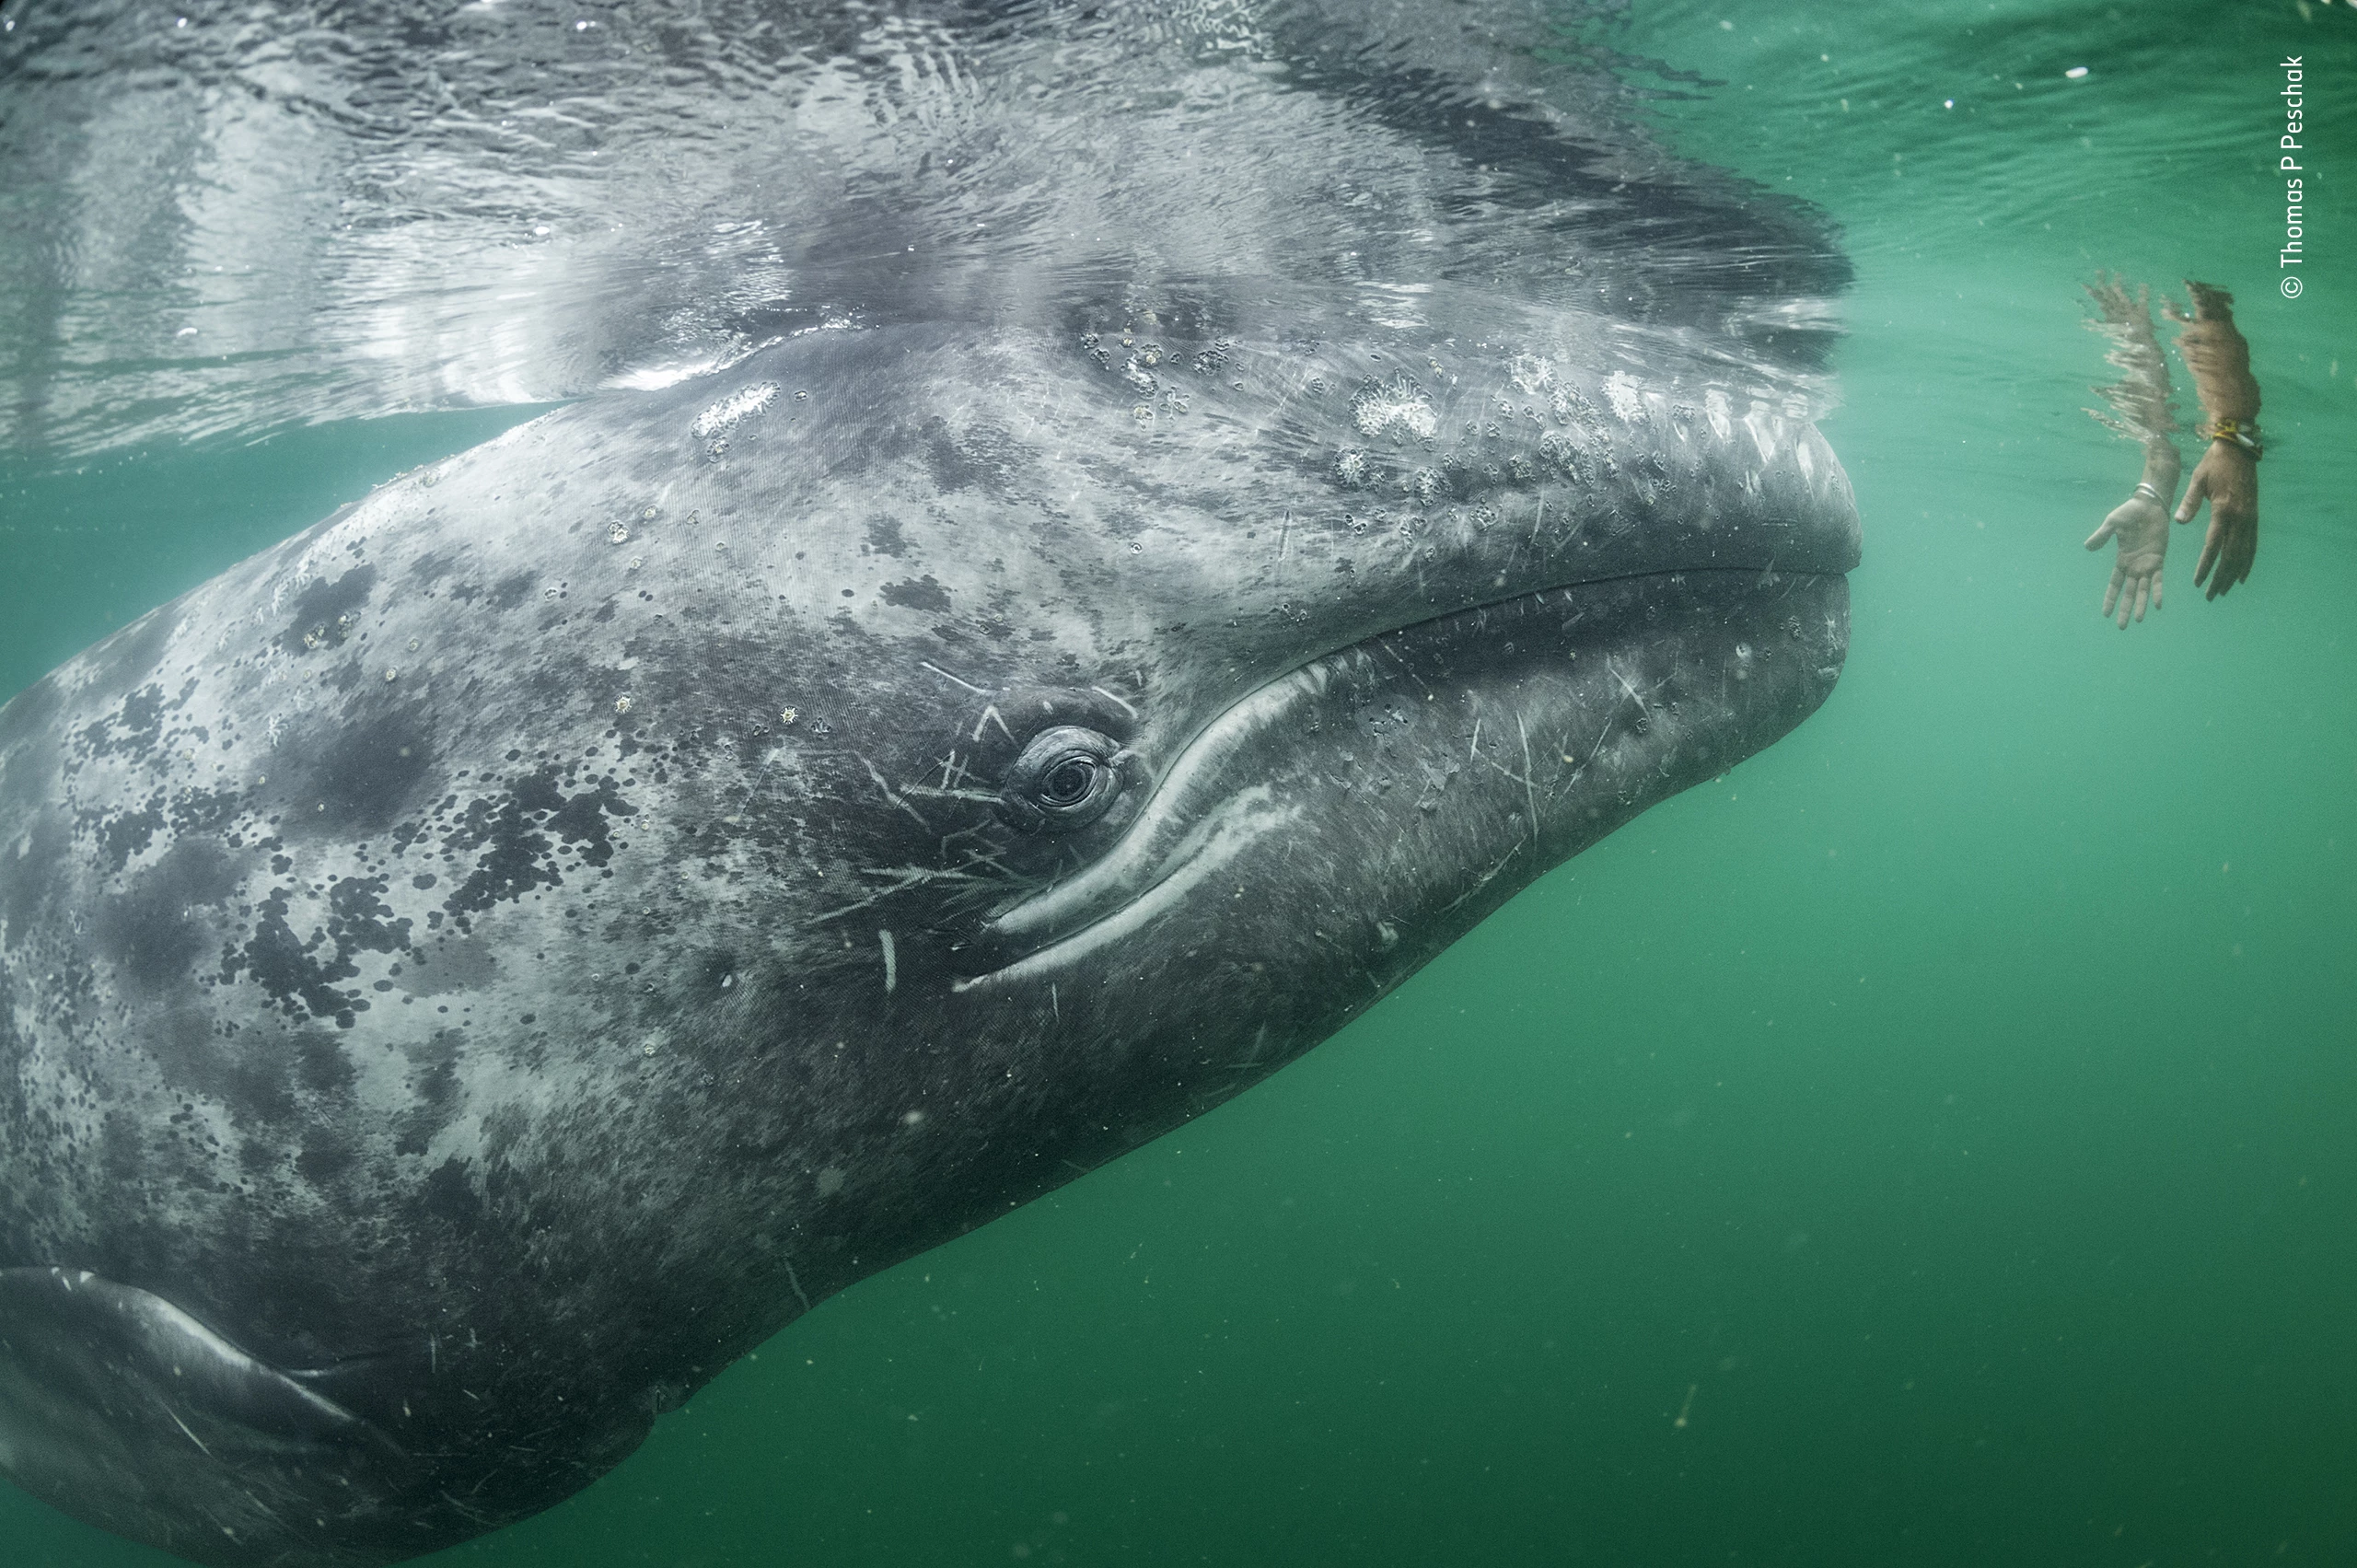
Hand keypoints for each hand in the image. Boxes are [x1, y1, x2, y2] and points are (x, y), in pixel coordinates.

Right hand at [2083, 488, 2169, 625]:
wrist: (2150, 504)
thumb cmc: (2130, 512)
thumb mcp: (2111, 523)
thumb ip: (2101, 536)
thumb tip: (2087, 547)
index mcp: (2122, 561)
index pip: (2114, 585)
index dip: (2110, 599)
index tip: (2105, 614)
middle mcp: (2135, 567)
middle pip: (2129, 593)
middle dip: (2125, 609)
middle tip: (2122, 627)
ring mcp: (2148, 564)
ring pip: (2144, 590)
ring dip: (2141, 605)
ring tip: (2139, 620)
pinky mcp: (2159, 559)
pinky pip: (2158, 579)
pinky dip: (2157, 591)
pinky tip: (2157, 605)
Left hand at [2175, 441, 2257, 597]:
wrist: (2240, 450)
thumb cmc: (2214, 464)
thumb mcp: (2197, 479)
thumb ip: (2189, 502)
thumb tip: (2179, 521)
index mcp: (2223, 510)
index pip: (2213, 546)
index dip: (2205, 566)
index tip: (2197, 582)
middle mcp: (2240, 518)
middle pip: (2230, 556)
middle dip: (2219, 578)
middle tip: (2209, 596)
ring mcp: (2250, 518)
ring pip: (2243, 554)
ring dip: (2232, 574)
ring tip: (2222, 591)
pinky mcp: (2254, 517)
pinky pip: (2252, 545)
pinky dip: (2247, 562)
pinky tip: (2241, 576)